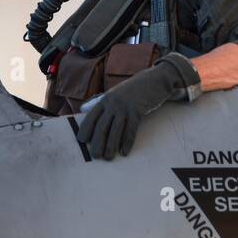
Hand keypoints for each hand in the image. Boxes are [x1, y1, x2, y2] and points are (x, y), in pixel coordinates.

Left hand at [77, 53, 200, 159]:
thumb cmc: (134, 89)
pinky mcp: (138, 110)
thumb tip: (85, 110)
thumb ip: (103, 103)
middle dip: (97, 142)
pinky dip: (127, 142)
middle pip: (101, 125)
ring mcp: (125, 106)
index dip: (85, 129)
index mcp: (105, 99)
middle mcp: (113, 103)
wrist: (155, 80)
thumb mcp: (116, 93)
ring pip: (115, 130)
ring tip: (108, 157)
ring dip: (111, 145)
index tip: (81, 141)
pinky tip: (124, 152)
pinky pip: (130, 129)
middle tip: (95, 156)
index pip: (91, 116)